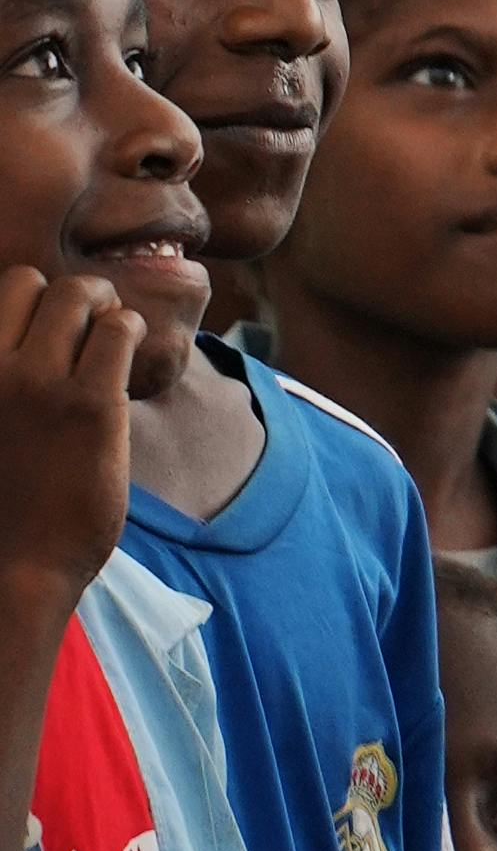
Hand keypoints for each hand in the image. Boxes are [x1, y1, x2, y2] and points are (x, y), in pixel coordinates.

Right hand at [0, 267, 144, 615]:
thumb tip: (24, 343)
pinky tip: (125, 362)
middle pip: (29, 281)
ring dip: (101, 309)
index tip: (43, 331)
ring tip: (108, 342)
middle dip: (63, 297)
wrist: (11, 569)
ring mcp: (35, 384)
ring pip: (78, 294)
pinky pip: (120, 329)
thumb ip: (1, 379)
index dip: (24, 303)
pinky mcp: (91, 405)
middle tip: (83, 329)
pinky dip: (129, 332)